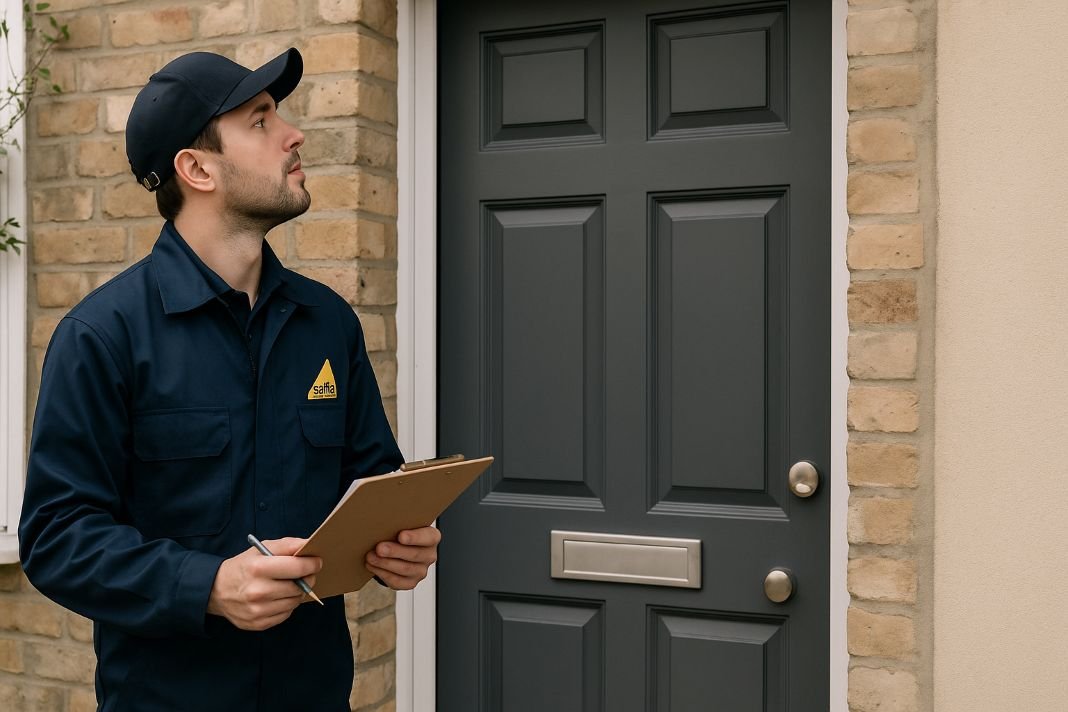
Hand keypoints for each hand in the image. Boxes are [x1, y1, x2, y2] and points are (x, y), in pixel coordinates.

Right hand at [207, 537, 321, 630]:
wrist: (216, 591)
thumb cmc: (244, 566)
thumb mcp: (261, 549)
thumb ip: (287, 545)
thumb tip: (309, 545)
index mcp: (258, 568)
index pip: (297, 567)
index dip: (312, 564)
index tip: (317, 561)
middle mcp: (257, 591)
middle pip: (299, 586)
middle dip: (307, 578)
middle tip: (305, 574)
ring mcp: (257, 610)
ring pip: (295, 602)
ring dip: (297, 593)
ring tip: (289, 585)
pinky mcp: (258, 624)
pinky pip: (286, 614)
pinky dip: (287, 605)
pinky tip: (279, 597)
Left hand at [365, 526, 440, 589]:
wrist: (395, 550)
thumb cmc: (399, 533)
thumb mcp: (402, 525)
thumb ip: (398, 523)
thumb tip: (382, 523)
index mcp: (432, 537)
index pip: (429, 537)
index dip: (415, 537)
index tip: (401, 536)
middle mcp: (429, 555)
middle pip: (414, 554)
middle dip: (395, 551)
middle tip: (379, 548)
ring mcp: (421, 571)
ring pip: (405, 569)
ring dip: (385, 563)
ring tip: (371, 556)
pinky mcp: (410, 583)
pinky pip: (397, 581)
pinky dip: (383, 574)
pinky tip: (372, 566)